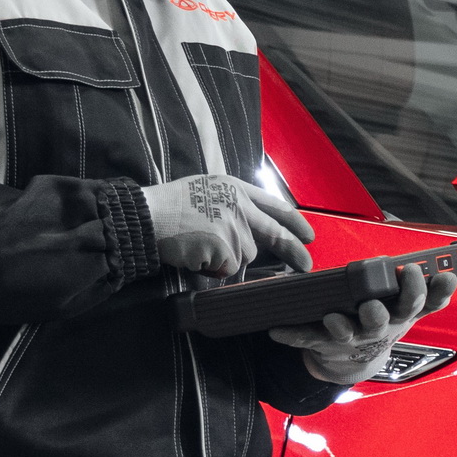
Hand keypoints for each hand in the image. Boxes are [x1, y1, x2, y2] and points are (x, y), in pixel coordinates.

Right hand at [139, 173, 309, 283]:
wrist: (148, 216)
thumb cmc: (171, 206)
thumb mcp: (208, 190)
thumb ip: (233, 204)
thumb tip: (254, 227)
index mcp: (236, 189)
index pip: (275, 205)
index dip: (295, 222)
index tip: (308, 235)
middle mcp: (239, 205)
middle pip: (276, 233)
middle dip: (294, 251)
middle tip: (306, 264)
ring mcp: (233, 226)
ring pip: (245, 256)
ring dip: (227, 259)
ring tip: (201, 246)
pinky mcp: (224, 247)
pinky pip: (227, 268)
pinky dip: (213, 268)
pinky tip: (196, 254)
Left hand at [274, 256, 439, 385]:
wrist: (355, 360)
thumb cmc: (382, 322)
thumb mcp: (408, 307)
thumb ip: (429, 290)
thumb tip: (452, 272)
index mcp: (399, 314)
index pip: (420, 302)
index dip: (429, 290)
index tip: (434, 274)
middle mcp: (378, 328)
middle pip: (383, 321)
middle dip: (379, 313)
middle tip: (376, 302)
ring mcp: (351, 337)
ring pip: (348, 333)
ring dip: (342, 327)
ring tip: (334, 319)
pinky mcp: (325, 343)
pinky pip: (306, 338)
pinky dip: (291, 335)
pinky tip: (275, 330)